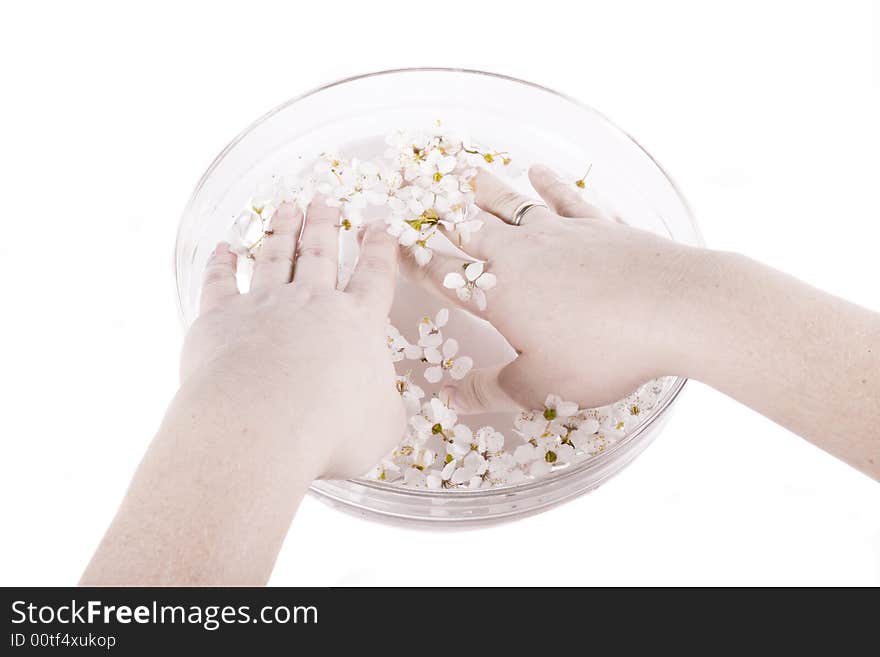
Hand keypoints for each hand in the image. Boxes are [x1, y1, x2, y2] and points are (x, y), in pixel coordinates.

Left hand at [182, 198, 405, 478]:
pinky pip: (221, 282)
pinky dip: (222, 263)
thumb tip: (385, 406)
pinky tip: (224, 249)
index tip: (379, 227)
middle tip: (324, 201)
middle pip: (321, 253)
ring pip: (276, 256)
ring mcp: (264, 305)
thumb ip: (387, 407)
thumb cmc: (332, 430)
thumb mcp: (383, 425)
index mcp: (358, 323)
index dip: (379, 250)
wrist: (262, 425)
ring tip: (287, 208)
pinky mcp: (220, 318)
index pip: (374, 276)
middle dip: (325, 225)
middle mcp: (312, 303)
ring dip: (282, 230)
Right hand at [406, 165, 701, 412]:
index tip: (388, 243)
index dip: (413, 259)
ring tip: (463, 170)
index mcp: (498, 292)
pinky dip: (549, 184)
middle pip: (469, 226)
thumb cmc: (600, 352)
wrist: (674, 308)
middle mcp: (522, 252)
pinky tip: (538, 171)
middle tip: (413, 188)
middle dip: (436, 210)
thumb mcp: (540, 387)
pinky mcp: (600, 225)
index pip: (443, 272)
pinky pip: (566, 198)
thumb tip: (448, 399)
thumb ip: (490, 391)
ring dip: (484, 188)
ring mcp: (562, 232)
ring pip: (511, 204)